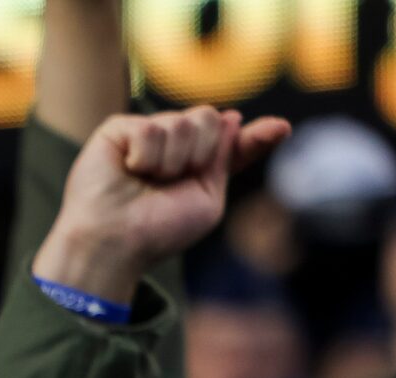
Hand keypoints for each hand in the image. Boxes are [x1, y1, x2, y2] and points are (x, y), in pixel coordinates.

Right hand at [34, 106, 290, 305]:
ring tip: (145, 182)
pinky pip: (151, 128)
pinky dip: (145, 157)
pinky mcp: (118, 130)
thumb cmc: (156, 231)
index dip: (256, 135)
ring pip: (181, 122)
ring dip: (170, 162)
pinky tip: (128, 171)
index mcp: (194, 164)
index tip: (282, 130)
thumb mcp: (207, 201)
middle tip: (171, 182)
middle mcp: (171, 145)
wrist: (113, 243)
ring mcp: (144, 134)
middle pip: (207, 118)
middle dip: (198, 153)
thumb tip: (233, 116)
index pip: (230, 141)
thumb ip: (226, 159)